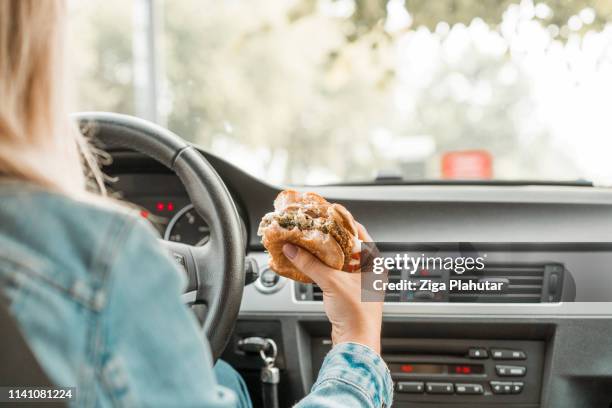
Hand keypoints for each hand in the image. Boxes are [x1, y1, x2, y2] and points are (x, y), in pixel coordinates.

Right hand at [282, 223, 382, 353]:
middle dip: (330, 238)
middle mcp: (370, 271)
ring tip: (309, 244)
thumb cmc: (357, 313)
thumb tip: (293, 249)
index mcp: (374, 262)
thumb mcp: (332, 282)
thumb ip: (310, 263)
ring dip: (325, 254)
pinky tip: (311, 265)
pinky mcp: (349, 293)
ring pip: (341, 261)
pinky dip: (324, 268)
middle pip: (348, 246)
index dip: (343, 221)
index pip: (360, 232)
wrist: (356, 342)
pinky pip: (335, 274)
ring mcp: (360, 283)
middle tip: (314, 228)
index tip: (328, 213)